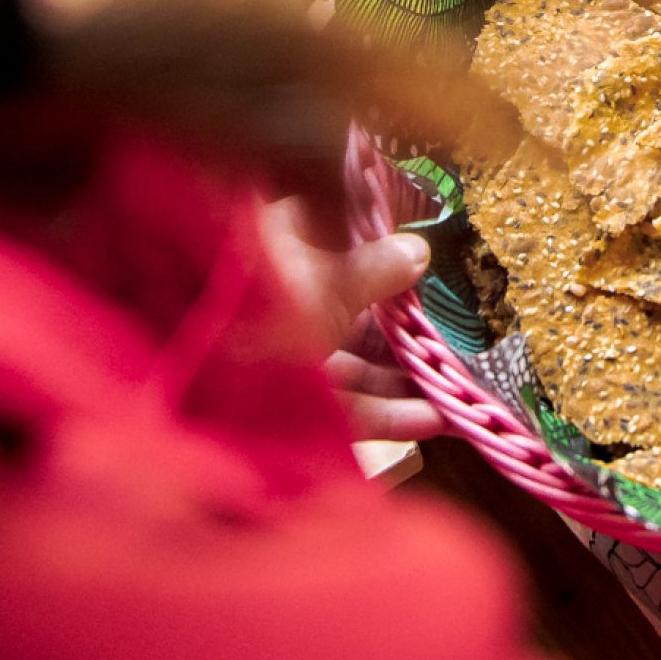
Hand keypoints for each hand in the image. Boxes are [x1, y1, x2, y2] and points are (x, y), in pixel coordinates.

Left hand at [254, 195, 443, 444]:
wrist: (194, 394)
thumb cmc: (261, 311)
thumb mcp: (330, 283)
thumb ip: (377, 270)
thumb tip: (418, 249)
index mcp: (283, 251)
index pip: (341, 241)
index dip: (387, 250)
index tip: (434, 261)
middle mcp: (286, 301)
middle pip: (359, 311)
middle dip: (411, 329)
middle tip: (467, 337)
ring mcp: (287, 357)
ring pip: (358, 363)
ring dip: (410, 377)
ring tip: (467, 387)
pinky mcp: (292, 406)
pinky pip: (349, 405)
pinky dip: (390, 411)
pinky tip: (439, 418)